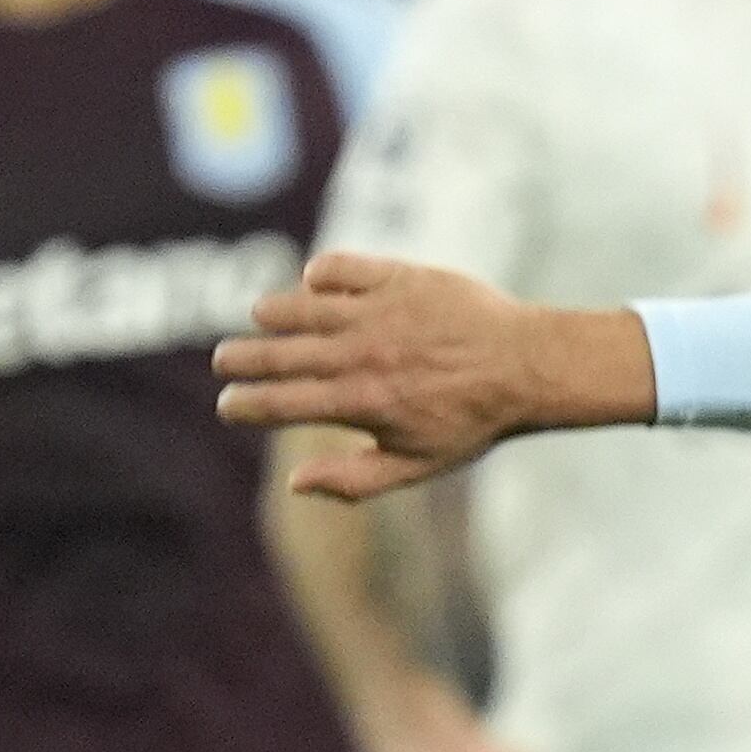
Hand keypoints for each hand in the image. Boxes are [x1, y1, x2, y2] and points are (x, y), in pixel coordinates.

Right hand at [216, 255, 654, 499]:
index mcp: (360, 403)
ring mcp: (377, 313)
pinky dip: (321, 274)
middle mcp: (361, 355)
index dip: (245, 403)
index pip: (281, 403)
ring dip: (273, 314)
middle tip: (224, 360)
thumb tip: (294, 483)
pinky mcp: (398, 279)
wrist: (527, 366)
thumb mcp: (416, 465)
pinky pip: (341, 268)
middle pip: (280, 354)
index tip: (227, 404)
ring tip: (259, 319)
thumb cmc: (472, 422)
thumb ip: (353, 479)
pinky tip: (313, 283)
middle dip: (243, 358)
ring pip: (302, 307)